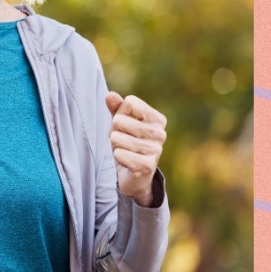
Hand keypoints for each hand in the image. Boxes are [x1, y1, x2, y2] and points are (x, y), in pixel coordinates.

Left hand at [105, 92, 165, 206]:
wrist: (134, 175)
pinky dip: (118, 157)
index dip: (120, 114)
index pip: (129, 102)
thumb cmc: (128, 144)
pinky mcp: (147, 166)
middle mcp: (160, 133)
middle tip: (123, 142)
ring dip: (115, 146)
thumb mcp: (120, 123)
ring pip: (117, 138)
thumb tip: (110, 95)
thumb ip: (116, 108)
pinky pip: (119, 154)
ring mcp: (155, 150)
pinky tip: (126, 161)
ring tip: (125, 151)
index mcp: (158, 119)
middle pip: (119, 120)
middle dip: (114, 131)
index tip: (126, 127)